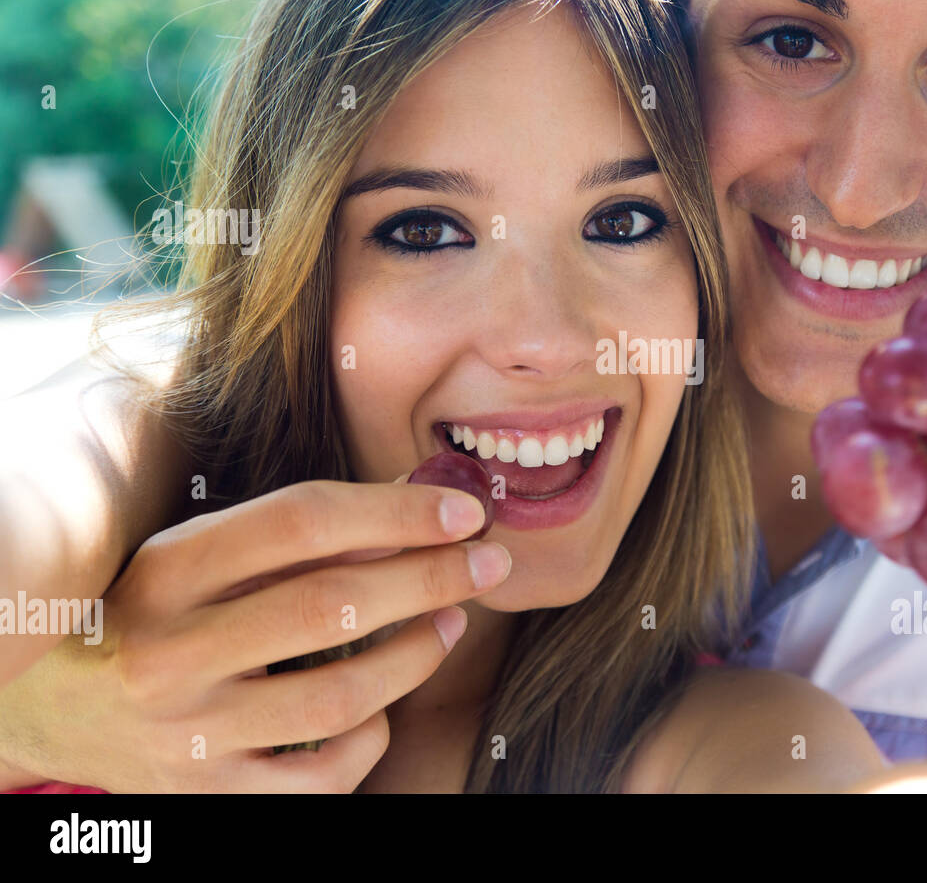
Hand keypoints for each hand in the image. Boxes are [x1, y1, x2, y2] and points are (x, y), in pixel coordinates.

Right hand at [0, 479, 509, 792]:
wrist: (58, 707)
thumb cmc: (155, 612)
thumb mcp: (201, 555)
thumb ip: (295, 535)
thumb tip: (420, 512)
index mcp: (168, 571)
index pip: (303, 521)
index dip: (398, 511)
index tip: (464, 509)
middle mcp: (171, 653)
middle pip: (331, 606)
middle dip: (431, 578)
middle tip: (489, 562)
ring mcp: (187, 734)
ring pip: (339, 697)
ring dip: (417, 654)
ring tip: (453, 622)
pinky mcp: (206, 797)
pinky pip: (321, 775)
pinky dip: (370, 736)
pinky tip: (385, 706)